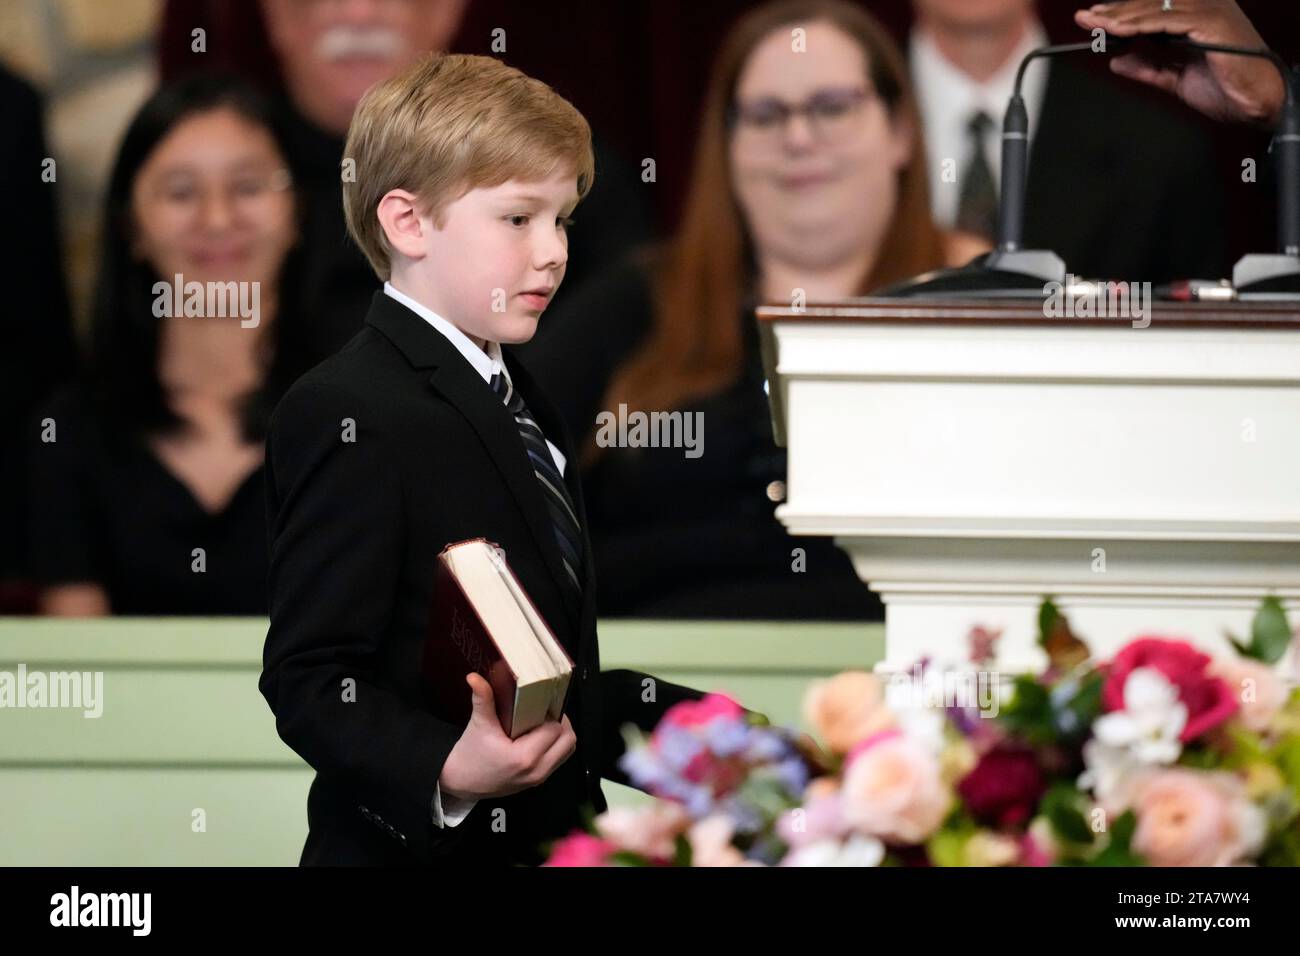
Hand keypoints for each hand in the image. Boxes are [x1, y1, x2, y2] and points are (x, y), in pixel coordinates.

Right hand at [438, 672, 576, 799]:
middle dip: (561, 722)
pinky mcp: (538, 781)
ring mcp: (539, 778)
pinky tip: (539, 736)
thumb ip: (483, 699)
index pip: (554, 728)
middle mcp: (537, 769)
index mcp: (525, 756)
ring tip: (543, 722)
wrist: (461, 782)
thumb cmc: (470, 754)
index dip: (551, 713)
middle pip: (568, 740)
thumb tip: (474, 676)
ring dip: (560, 734)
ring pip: (567, 750)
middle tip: (545, 710)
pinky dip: (555, 746)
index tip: (541, 702)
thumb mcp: (479, 725)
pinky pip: (558, 759)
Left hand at [1075, 1, 1285, 126]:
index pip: (1151, 8)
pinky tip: (1121, 31)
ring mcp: (1210, 12)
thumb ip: (1148, 68)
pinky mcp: (1213, 23)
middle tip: (1085, 18)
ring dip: (1123, 16)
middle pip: (1150, 3)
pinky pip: (1170, 21)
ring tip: (1096, 24)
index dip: (1121, 13)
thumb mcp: (1176, 78)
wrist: (1256, 104)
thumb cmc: (1227, 89)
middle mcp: (1204, 7)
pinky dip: (1142, 25)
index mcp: (1196, 16)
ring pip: (1157, 8)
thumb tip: (1118, 61)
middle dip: (1115, 11)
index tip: (1093, 20)